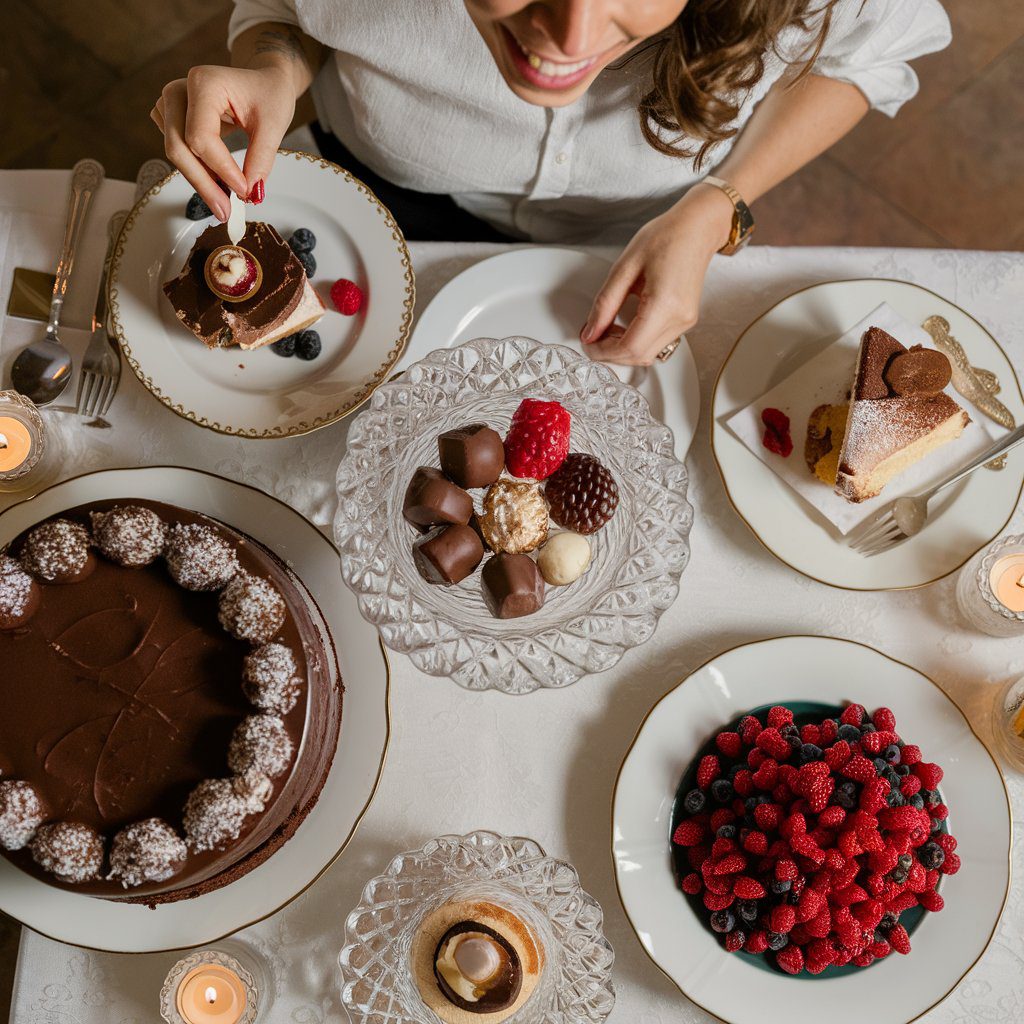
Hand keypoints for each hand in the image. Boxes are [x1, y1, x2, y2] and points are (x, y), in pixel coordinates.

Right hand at [151, 65, 296, 220]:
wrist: (262, 81)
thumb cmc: (269, 94)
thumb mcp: (275, 125)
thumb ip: (262, 159)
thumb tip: (250, 193)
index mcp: (204, 83)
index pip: (201, 138)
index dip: (221, 169)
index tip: (245, 191)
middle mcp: (179, 90)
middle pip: (179, 147)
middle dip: (204, 184)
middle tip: (226, 213)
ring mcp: (171, 103)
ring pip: (176, 152)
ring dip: (200, 180)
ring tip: (225, 201)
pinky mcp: (171, 117)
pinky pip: (179, 150)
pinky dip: (197, 171)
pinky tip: (218, 183)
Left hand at [580, 184, 734, 365]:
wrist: (696, 227)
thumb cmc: (666, 237)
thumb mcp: (624, 267)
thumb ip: (605, 304)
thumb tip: (590, 332)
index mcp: (665, 304)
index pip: (630, 347)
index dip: (604, 351)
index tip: (588, 343)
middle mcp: (679, 319)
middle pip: (639, 355)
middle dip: (611, 352)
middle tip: (593, 336)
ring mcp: (686, 322)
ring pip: (648, 354)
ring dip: (624, 348)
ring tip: (609, 327)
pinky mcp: (686, 320)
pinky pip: (657, 343)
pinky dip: (638, 341)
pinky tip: (627, 325)